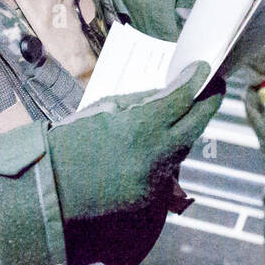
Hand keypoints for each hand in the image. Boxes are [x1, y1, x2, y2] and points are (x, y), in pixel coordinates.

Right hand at [48, 62, 222, 221]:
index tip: (203, 68)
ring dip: (189, 126)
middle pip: (197, 123)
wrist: (51, 185)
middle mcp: (155, 154)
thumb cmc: (72, 138)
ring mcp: (155, 179)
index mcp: (141, 126)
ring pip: (185, 147)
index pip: (183, 98)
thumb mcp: (106, 107)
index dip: (197, 80)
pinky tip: (166, 138)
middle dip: (208, 101)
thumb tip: (171, 91)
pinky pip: (169, 167)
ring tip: (190, 108)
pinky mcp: (150, 196)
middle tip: (213, 85)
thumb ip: (143, 100)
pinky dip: (170, 150)